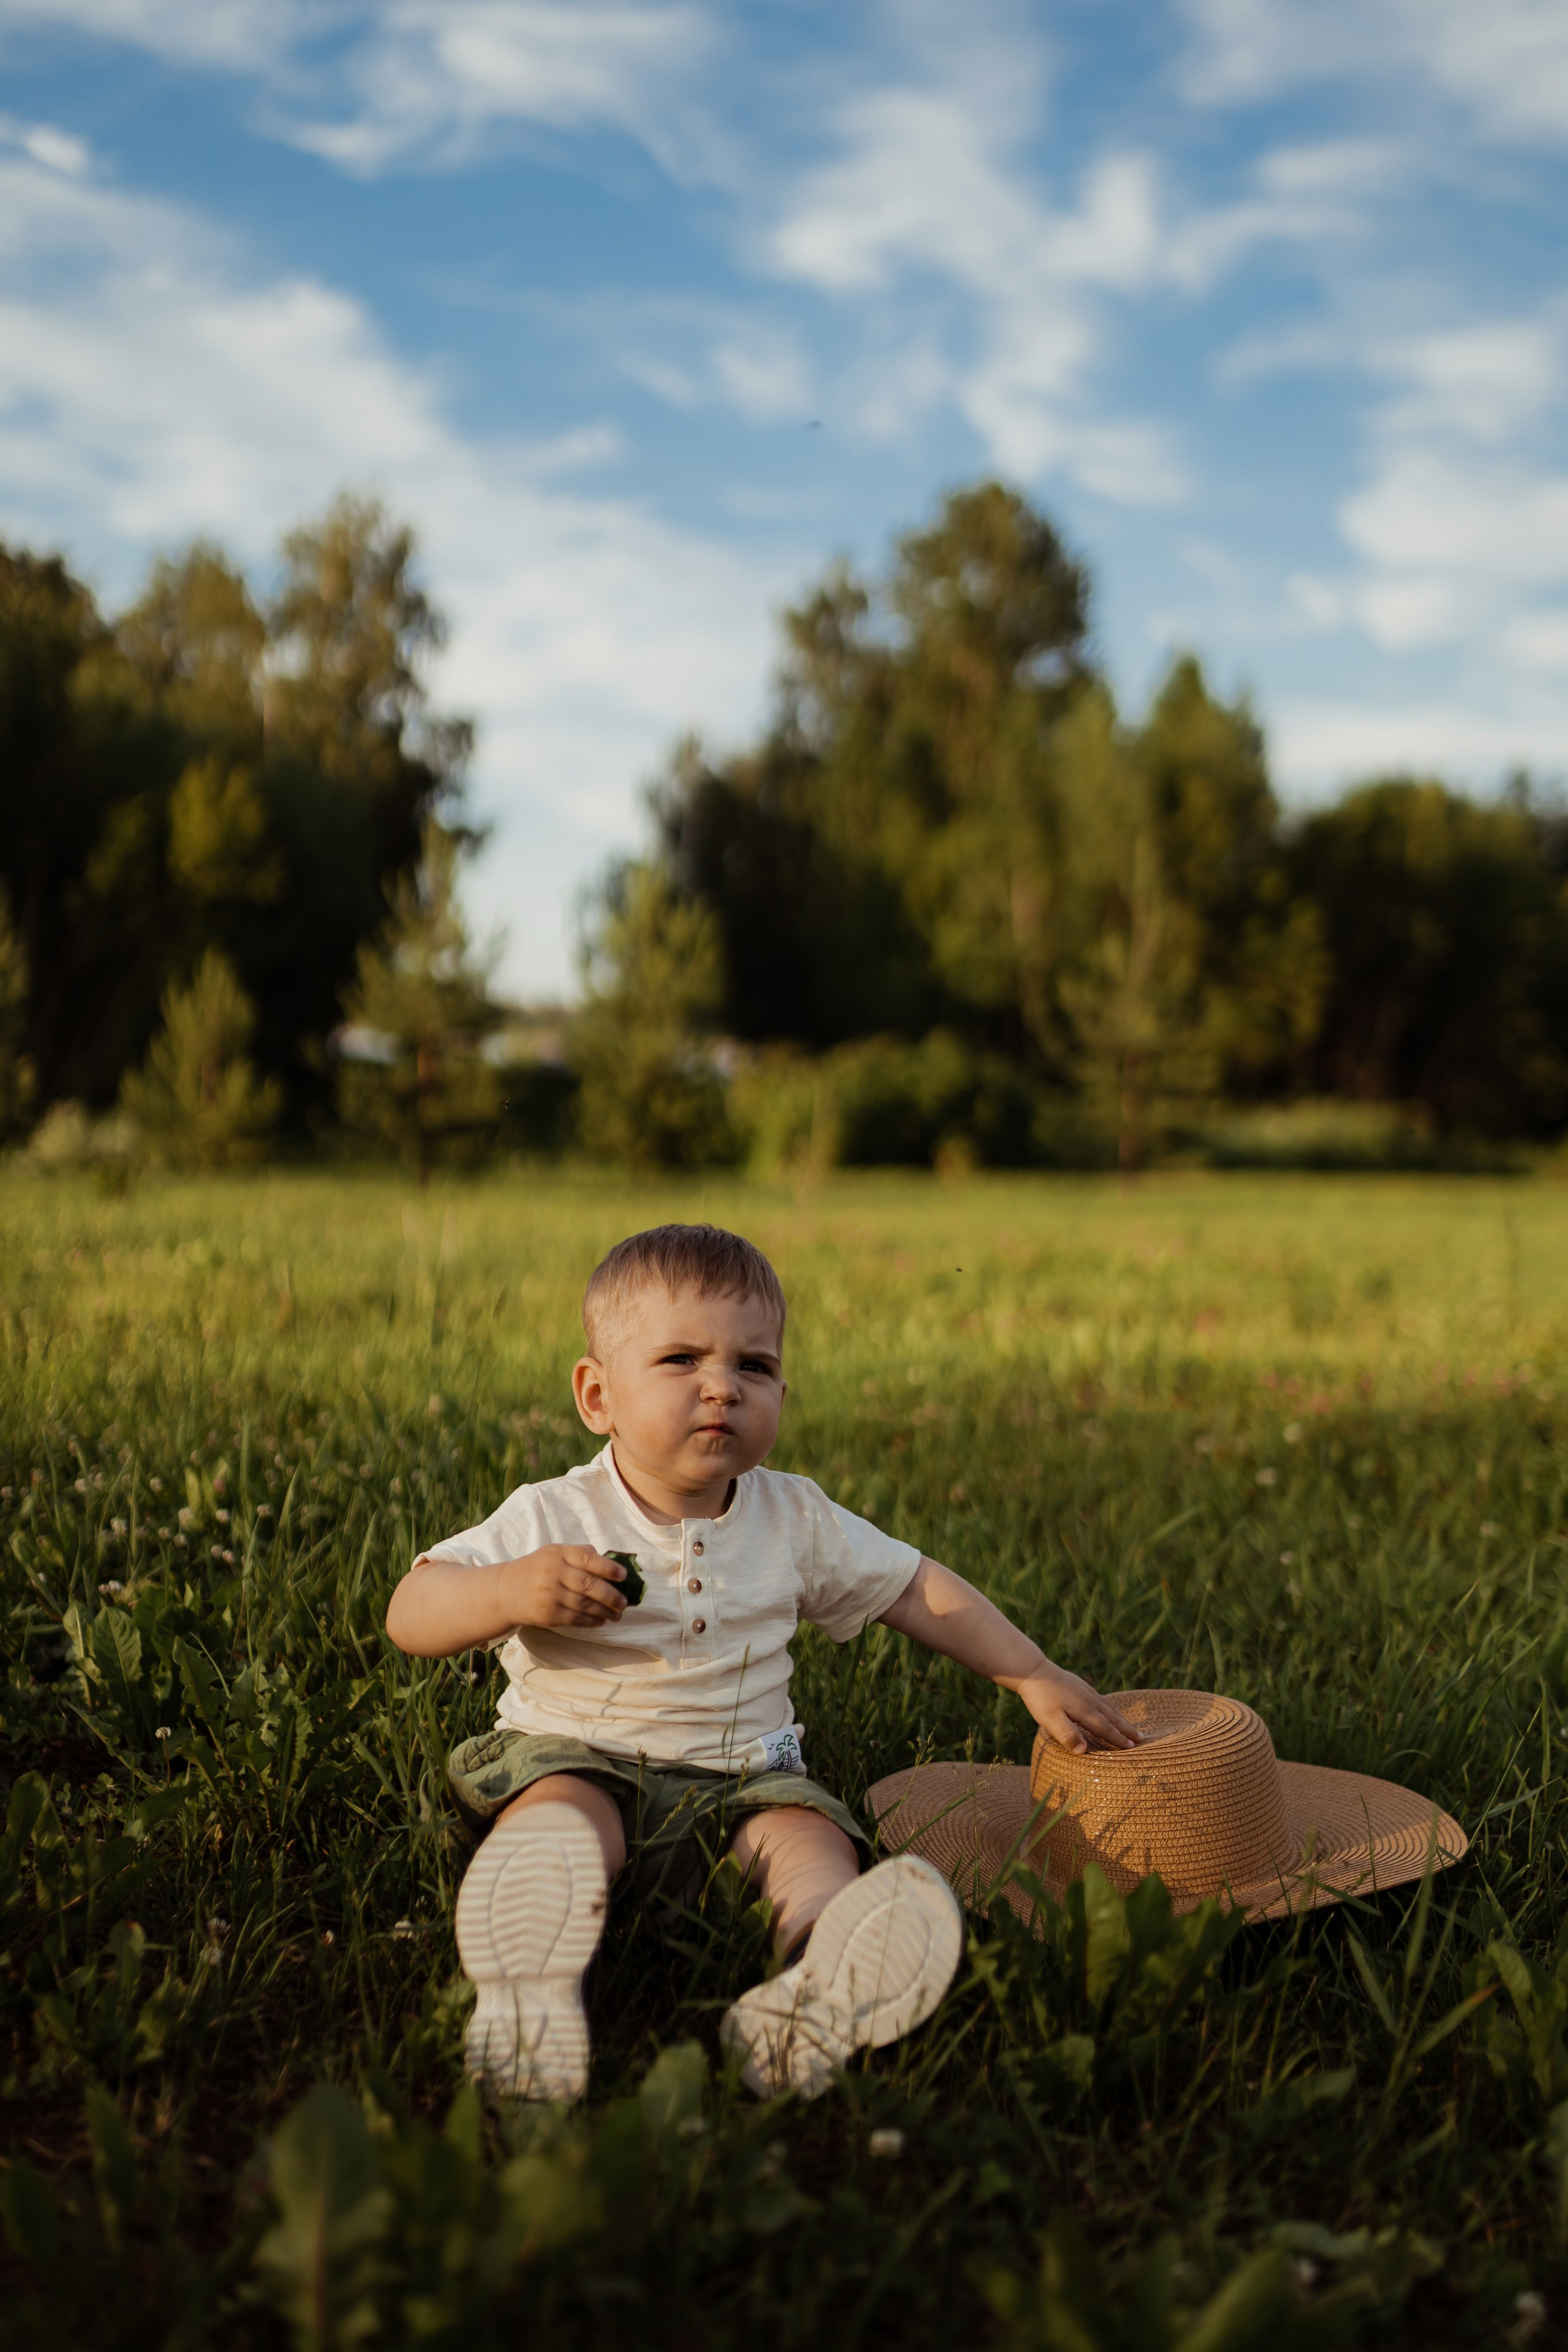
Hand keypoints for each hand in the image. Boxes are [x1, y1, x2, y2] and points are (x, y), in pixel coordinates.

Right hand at [500, 1545, 626, 1631]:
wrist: (505, 1591)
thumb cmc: (537, 1569)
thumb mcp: (553, 1553)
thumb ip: (580, 1553)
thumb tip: (610, 1562)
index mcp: (558, 1553)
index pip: (587, 1558)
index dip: (608, 1567)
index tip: (623, 1576)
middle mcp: (554, 1572)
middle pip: (589, 1585)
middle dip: (611, 1596)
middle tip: (624, 1603)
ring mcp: (549, 1594)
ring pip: (584, 1605)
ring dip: (605, 1611)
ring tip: (617, 1614)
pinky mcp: (547, 1614)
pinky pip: (574, 1619)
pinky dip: (591, 1621)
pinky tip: (600, 1621)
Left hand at [1018, 1661, 1140, 1753]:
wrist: (1033, 1670)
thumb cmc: (1040, 1698)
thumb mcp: (1049, 1720)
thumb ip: (1067, 1735)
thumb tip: (1084, 1751)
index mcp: (1084, 1711)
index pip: (1105, 1728)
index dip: (1118, 1739)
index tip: (1132, 1747)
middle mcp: (1089, 1700)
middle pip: (1112, 1717)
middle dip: (1126, 1729)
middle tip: (1141, 1738)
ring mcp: (1085, 1691)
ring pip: (1108, 1707)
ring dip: (1120, 1718)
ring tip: (1130, 1726)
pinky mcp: (1080, 1685)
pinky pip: (1101, 1698)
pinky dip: (1110, 1707)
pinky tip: (1108, 1708)